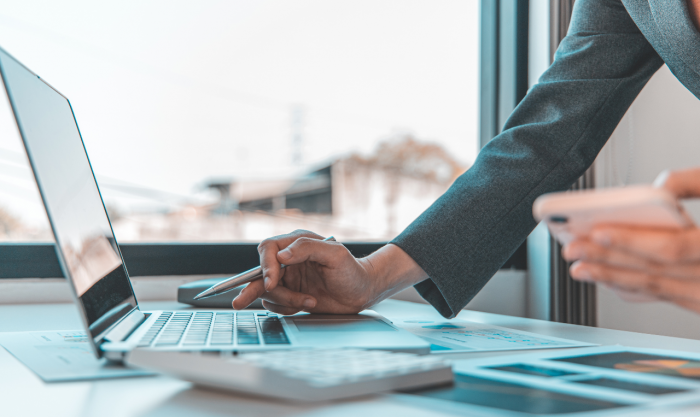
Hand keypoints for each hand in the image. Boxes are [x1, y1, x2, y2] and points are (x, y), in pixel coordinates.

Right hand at [232, 230, 427, 314]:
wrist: (362, 293)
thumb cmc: (352, 271)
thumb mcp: (335, 254)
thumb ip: (307, 248)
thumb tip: (281, 255)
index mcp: (297, 244)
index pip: (268, 249)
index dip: (265, 266)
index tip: (271, 282)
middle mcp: (289, 260)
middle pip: (260, 272)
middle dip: (261, 288)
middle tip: (249, 299)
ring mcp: (289, 278)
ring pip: (266, 292)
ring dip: (284, 301)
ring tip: (308, 301)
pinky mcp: (290, 295)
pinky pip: (274, 304)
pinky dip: (286, 308)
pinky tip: (306, 305)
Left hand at [562, 168, 699, 312]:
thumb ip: (698, 182)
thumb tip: (659, 184)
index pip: (676, 248)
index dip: (635, 242)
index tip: (599, 231)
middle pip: (657, 272)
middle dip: (609, 261)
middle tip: (573, 249)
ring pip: (657, 289)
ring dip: (613, 278)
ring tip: (580, 266)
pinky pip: (665, 296)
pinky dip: (634, 287)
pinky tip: (608, 278)